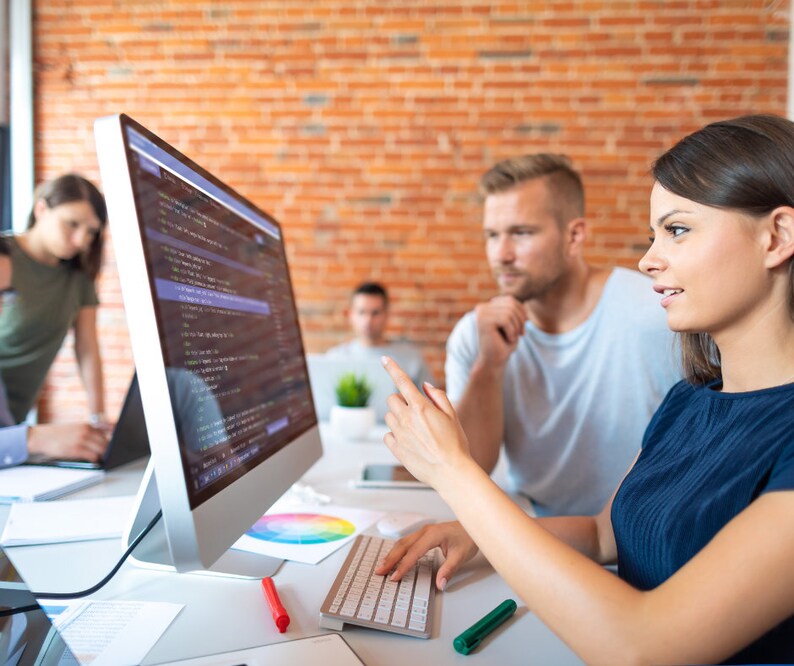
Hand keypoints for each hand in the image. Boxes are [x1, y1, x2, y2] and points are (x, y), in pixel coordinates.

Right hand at [27, 422, 109, 461]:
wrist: (41, 437)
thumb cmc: (59, 435)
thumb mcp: (76, 428)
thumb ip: (89, 432)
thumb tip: (104, 441)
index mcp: (88, 425)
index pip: (108, 433)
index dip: (113, 441)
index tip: (117, 445)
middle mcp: (86, 431)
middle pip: (106, 442)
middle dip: (109, 450)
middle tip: (110, 456)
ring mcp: (81, 440)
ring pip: (102, 449)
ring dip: (103, 456)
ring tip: (102, 459)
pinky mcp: (76, 449)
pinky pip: (93, 456)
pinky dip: (95, 460)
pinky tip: (94, 461)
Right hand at [375, 521, 478, 590]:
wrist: (473, 525)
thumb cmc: (467, 538)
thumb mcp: (461, 556)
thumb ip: (449, 570)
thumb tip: (440, 584)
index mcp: (433, 535)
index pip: (414, 553)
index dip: (403, 566)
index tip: (395, 576)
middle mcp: (425, 531)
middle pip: (403, 546)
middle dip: (390, 559)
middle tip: (380, 571)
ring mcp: (423, 531)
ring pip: (403, 543)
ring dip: (392, 554)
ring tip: (383, 566)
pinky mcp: (424, 534)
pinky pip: (407, 542)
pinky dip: (398, 551)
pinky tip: (394, 557)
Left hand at [381, 356, 474, 489]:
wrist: (451, 472)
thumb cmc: (455, 443)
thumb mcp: (452, 415)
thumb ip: (437, 396)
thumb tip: (424, 385)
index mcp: (421, 407)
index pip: (402, 381)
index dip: (392, 368)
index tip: (384, 359)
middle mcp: (406, 418)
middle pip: (392, 399)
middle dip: (401, 401)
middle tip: (416, 412)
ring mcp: (399, 434)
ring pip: (389, 417)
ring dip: (398, 418)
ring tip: (416, 430)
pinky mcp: (396, 449)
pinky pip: (388, 435)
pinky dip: (395, 435)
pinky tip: (410, 442)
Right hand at [473, 295, 527, 366]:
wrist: (493, 362)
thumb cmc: (504, 344)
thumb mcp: (512, 323)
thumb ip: (514, 310)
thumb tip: (521, 299)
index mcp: (487, 307)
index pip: (510, 300)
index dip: (521, 313)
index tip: (522, 328)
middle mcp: (481, 308)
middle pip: (511, 303)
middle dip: (521, 319)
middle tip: (521, 334)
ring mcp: (481, 314)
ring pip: (509, 311)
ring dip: (517, 326)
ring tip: (513, 337)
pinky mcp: (482, 322)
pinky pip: (505, 320)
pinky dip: (512, 331)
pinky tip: (508, 339)